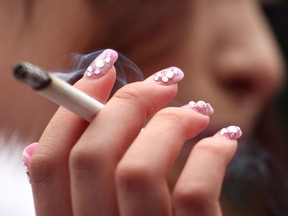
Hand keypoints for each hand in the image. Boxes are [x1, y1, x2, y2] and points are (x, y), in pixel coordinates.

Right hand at [25, 50, 239, 215]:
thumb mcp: (98, 209)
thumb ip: (72, 184)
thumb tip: (37, 147)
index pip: (49, 161)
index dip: (72, 105)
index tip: (104, 66)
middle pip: (93, 155)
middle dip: (129, 102)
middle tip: (164, 81)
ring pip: (139, 169)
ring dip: (171, 122)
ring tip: (197, 110)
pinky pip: (195, 193)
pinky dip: (212, 153)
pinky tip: (224, 139)